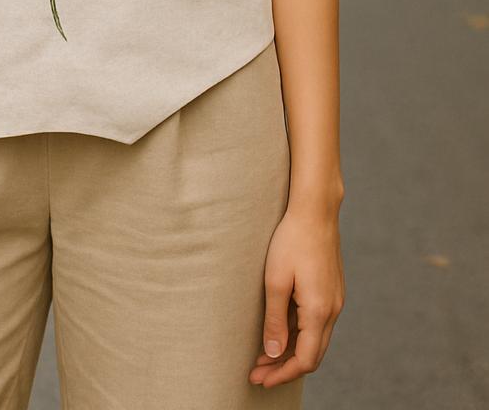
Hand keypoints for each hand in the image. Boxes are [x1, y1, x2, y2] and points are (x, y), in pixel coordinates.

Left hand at [248, 203, 345, 387]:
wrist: (315, 211)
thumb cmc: (291, 241)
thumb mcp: (275, 281)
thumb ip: (275, 320)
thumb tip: (272, 353)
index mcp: (319, 311)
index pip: (304, 360)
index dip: (282, 374)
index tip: (260, 379)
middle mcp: (332, 310)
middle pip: (311, 355)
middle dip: (284, 367)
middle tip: (257, 373)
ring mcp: (335, 300)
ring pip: (315, 340)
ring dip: (291, 351)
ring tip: (263, 356)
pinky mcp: (331, 290)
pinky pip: (317, 323)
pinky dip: (299, 335)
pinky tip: (279, 331)